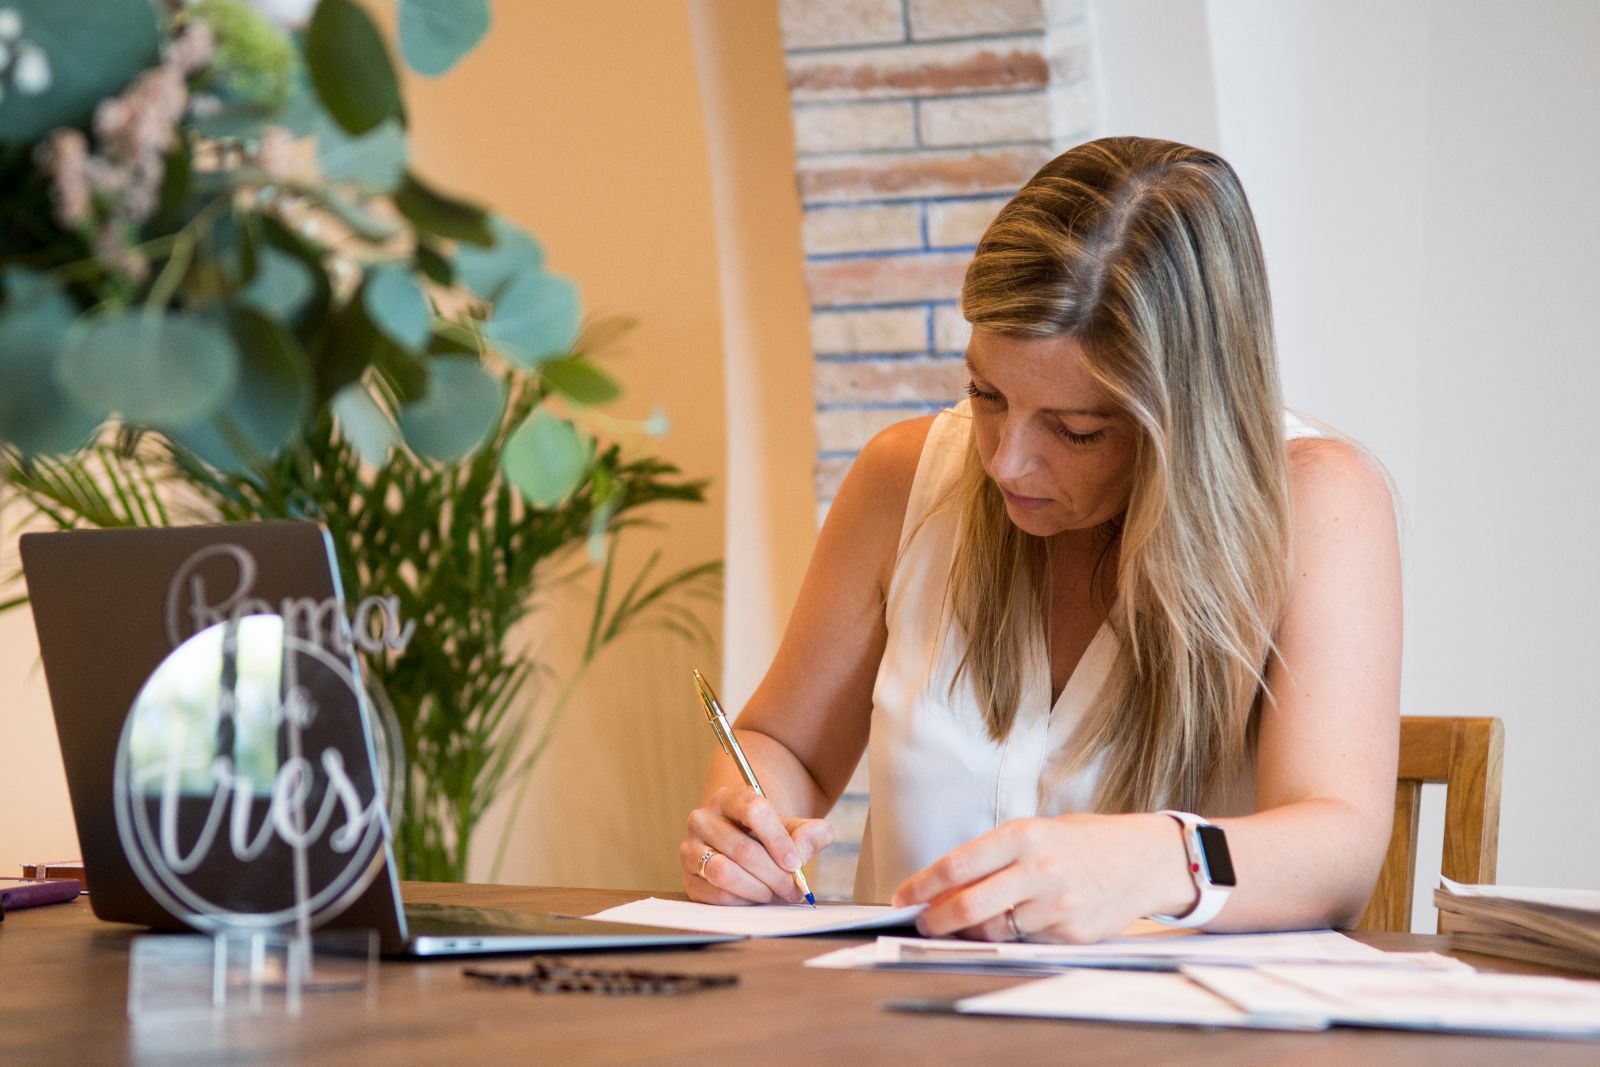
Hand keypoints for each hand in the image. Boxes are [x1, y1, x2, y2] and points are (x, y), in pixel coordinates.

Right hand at [681, 786, 833, 904]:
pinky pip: (716, 895)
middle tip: (793, 888)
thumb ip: (811, 833)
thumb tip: (804, 848)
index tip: (796, 863)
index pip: (754, 811)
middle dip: (774, 874)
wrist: (742, 842)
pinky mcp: (689, 877)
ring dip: (757, 889)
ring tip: (775, 893)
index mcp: (729, 798)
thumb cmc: (769, 835)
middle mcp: (703, 819)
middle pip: (742, 849)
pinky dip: (742, 901)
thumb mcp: (794, 828)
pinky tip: (756, 897)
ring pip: (724, 873)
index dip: (778, 840)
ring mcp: (690, 848)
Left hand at [890, 813, 1195, 942]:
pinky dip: (1013, 936)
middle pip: (968, 906)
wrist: (1147, 859)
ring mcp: (1056, 906)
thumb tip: (946, 888)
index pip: (957, 865)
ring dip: (973, 931)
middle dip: (936, 921)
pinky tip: (1020, 921)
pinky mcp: (1070, 933)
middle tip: (922, 923)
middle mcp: (1038, 870)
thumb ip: (996, 858)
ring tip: (968, 922)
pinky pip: (1025, 941)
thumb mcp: (1038, 832)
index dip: (922, 886)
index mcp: (1024, 836)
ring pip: (994, 930)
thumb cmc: (1086, 841)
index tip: (903, 897)